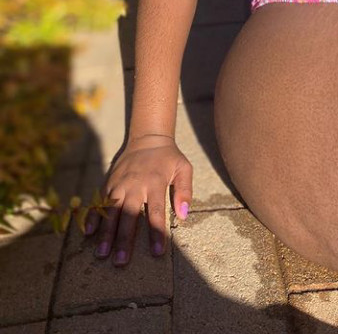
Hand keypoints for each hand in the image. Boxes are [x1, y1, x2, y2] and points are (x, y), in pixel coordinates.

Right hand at [83, 133, 192, 265]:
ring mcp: (119, 184)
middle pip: (129, 215)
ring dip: (106, 233)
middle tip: (121, 262)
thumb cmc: (168, 158)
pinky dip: (93, 216)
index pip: (156, 211)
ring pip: (111, 211)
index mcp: (155, 182)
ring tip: (102, 254)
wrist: (147, 138)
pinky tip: (88, 233)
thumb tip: (184, 215)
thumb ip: (185, 190)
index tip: (156, 252)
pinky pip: (99, 202)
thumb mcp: (184, 168)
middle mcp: (134, 184)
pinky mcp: (109, 182)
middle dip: (124, 239)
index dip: (156, 232)